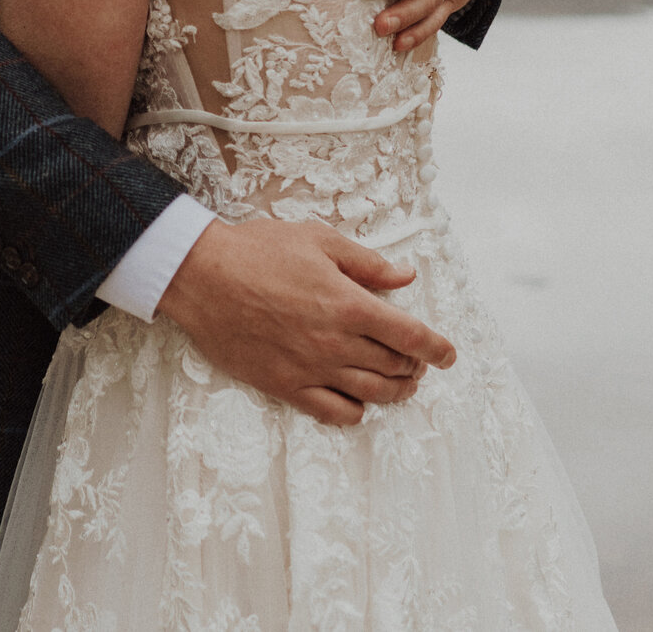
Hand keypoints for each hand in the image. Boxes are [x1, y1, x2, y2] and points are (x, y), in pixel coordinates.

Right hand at [157, 219, 455, 426]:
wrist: (202, 276)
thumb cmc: (258, 251)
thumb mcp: (319, 241)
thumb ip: (367, 263)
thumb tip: (406, 275)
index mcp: (349, 304)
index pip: (411, 336)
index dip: (437, 349)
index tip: (449, 354)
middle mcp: (336, 342)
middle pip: (395, 367)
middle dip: (415, 367)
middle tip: (418, 361)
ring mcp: (311, 368)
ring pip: (371, 394)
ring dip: (394, 392)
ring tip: (399, 384)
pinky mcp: (285, 385)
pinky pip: (332, 412)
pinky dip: (355, 411)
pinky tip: (358, 402)